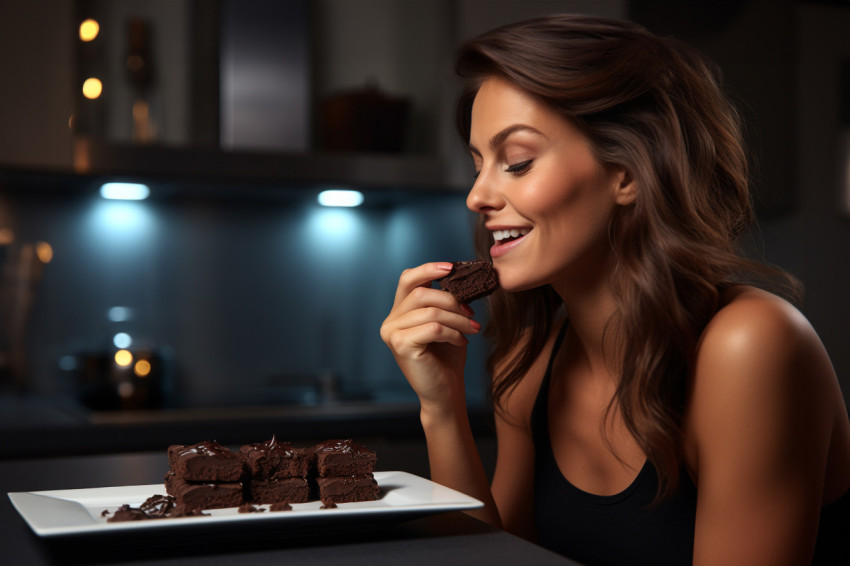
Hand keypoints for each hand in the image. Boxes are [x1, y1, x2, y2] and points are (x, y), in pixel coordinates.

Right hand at [380, 262, 481, 409]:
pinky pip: (433, 328)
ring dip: (458, 319)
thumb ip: (444, 301)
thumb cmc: (447, 358)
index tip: (451, 268)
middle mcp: (390, 322)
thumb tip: (458, 277)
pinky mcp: (400, 346)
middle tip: (471, 313)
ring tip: (472, 329)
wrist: (445, 392)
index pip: (407, 279)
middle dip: (451, 300)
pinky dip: (453, 332)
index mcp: (398, 313)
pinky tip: (462, 342)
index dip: (428, 269)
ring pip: (430, 311)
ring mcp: (392, 333)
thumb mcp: (446, 322)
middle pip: (421, 293)